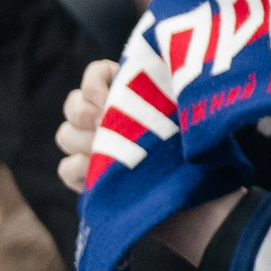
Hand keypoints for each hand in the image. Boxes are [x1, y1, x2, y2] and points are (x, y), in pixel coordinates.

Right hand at [57, 57, 242, 251]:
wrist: (205, 197)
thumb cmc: (202, 150)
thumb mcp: (187, 114)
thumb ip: (162, 91)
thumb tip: (141, 74)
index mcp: (128, 97)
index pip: (95, 74)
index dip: (96, 81)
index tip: (112, 96)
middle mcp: (106, 120)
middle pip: (72, 105)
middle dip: (87, 113)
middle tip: (107, 125)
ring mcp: (94, 149)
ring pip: (65, 135)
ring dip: (85, 141)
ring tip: (110, 151)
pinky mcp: (90, 178)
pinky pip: (66, 168)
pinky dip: (79, 169)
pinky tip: (100, 171)